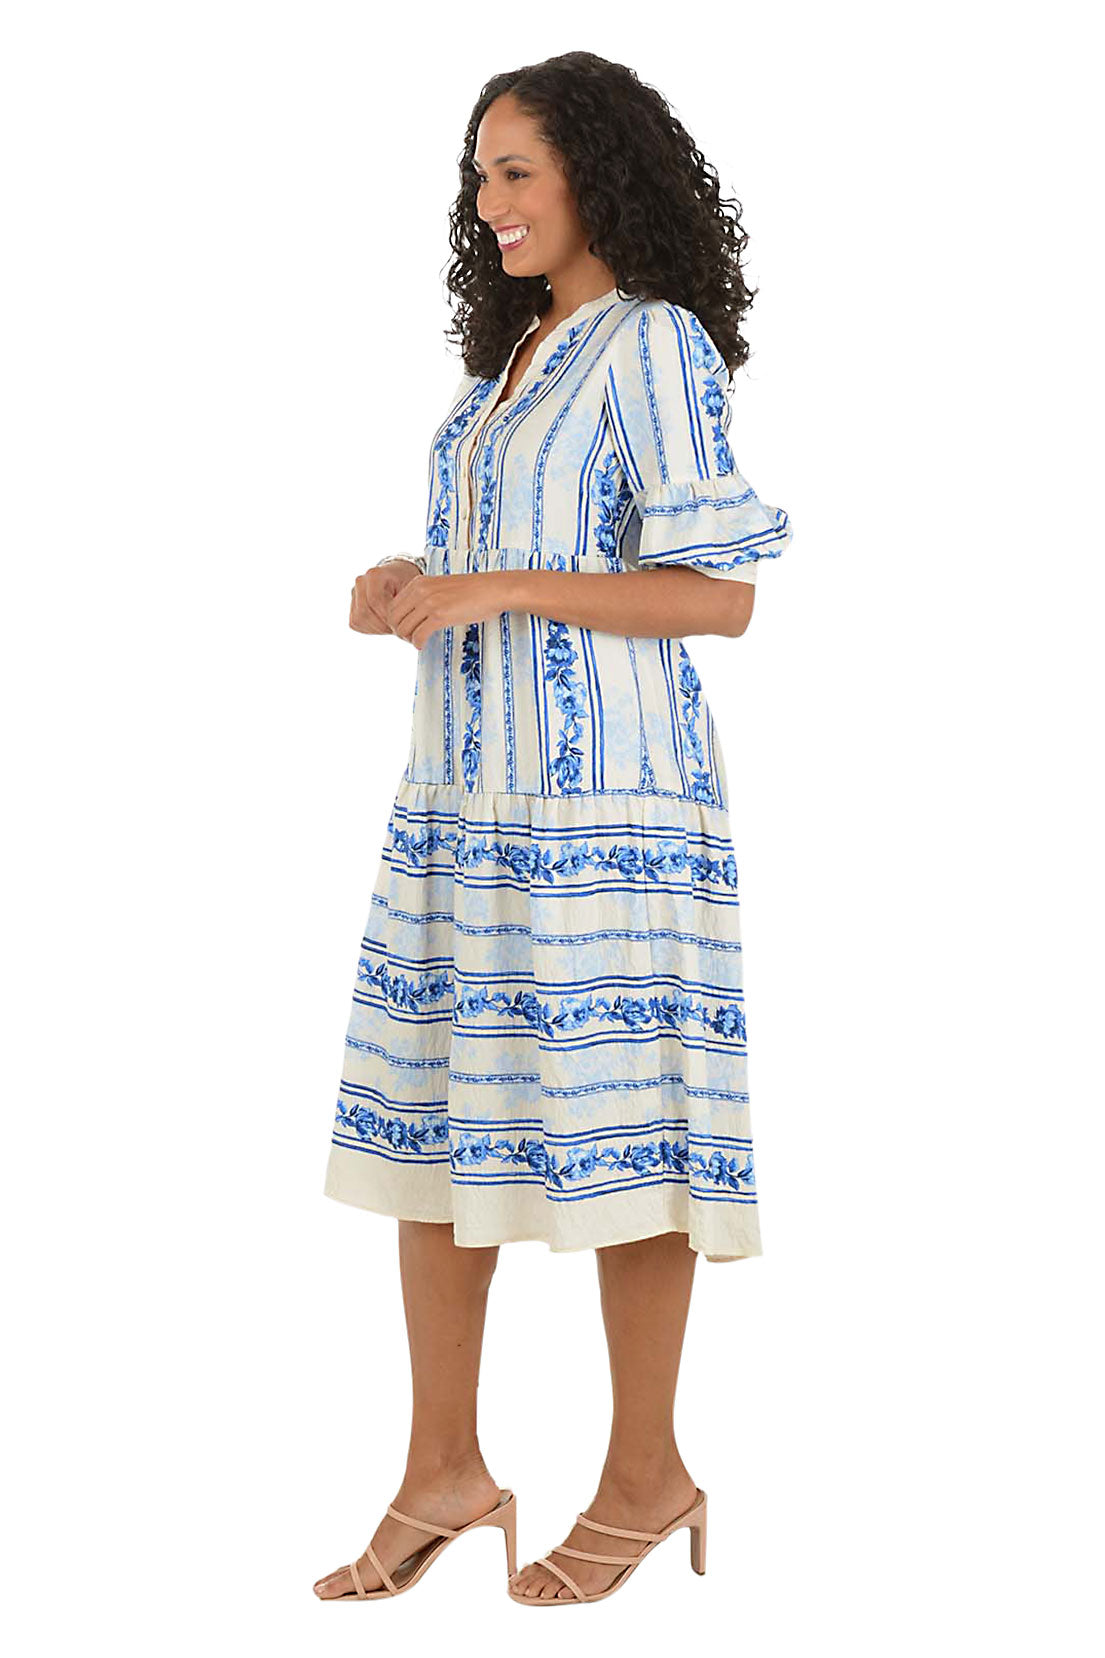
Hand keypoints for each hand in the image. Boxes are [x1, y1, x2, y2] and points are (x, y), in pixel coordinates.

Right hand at [349, 560, 420, 634]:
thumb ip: (404, 604)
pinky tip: (383, 626)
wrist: (397, 579)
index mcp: (375, 574)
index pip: (375, 600)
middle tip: (396, 630)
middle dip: (381, 625)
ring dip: (376, 628)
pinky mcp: (352, 605)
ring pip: (358, 619)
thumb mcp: (411, 590)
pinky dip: (370, 628)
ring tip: (391, 628)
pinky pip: (356, 622)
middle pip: (364, 611)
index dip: (386, 616)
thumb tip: (402, 627)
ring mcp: (354, 593)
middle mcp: (361, 582)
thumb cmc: (406, 583)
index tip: (399, 624)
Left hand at [387, 571, 511, 649]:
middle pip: (394, 618)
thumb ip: (425, 596)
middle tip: (411, 638)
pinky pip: (418, 635)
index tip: (408, 629)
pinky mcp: (440, 615)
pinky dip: (418, 644)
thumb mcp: (442, 587)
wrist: (493, 589)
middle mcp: (420, 590)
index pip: (392, 606)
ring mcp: (429, 602)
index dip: (396, 622)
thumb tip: (412, 616)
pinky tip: (423, 646)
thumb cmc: (473, 591)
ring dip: (408, 639)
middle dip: (400, 632)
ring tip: (418, 642)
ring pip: (403, 628)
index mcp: (418, 582)